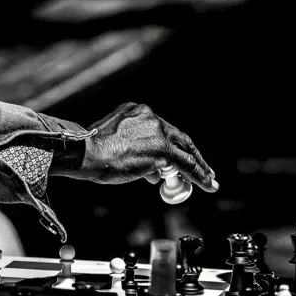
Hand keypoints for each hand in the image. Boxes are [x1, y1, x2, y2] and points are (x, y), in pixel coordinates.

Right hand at [63, 103, 218, 192]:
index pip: (162, 130)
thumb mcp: (115, 144)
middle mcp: (150, 117)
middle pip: (179, 137)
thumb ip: (136, 152)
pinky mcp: (163, 149)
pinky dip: (199, 175)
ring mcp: (158, 132)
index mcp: (137, 111)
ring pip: (185, 150)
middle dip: (193, 154)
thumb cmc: (93, 153)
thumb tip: (154, 172)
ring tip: (208, 179)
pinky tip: (208, 184)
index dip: (172, 144)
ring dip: (198, 166)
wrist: (87, 153)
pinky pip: (186, 164)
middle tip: (204, 167)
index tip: (177, 154)